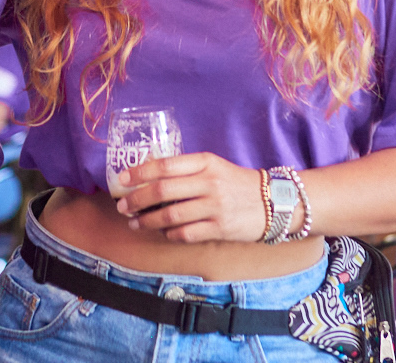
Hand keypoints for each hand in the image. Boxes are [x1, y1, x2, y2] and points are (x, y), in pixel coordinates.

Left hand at [115, 152, 267, 243]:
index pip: (165, 165)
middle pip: (163, 191)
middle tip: (122, 206)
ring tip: (134, 222)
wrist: (274, 201)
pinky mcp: (220, 228)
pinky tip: (161, 232)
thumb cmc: (236, 182)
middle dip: (136, 199)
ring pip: (170, 215)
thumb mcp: (214, 166)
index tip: (122, 179)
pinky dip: (169, 234)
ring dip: (147, 220)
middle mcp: (209, 182)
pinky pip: (185, 234)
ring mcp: (215, 207)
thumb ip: (186, 169)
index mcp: (206, 162)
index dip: (139, 172)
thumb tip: (148, 175)